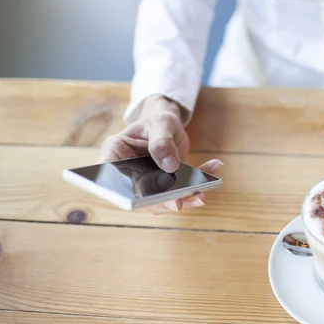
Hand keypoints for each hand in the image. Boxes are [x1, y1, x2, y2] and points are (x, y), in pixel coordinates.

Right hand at [98, 95, 222, 213]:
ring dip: (184, 199)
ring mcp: (147, 183)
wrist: (168, 124)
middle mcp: (129, 173)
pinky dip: (199, 185)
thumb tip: (169, 165)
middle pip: (139, 195)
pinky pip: (182, 191)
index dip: (119, 193)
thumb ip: (161, 141)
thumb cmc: (157, 120)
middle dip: (160, 202)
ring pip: (162, 199)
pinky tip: (214, 168)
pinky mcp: (166, 186)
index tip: (135, 201)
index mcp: (116, 155)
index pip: (109, 179)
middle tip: (178, 203)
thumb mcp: (160, 123)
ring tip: (201, 196)